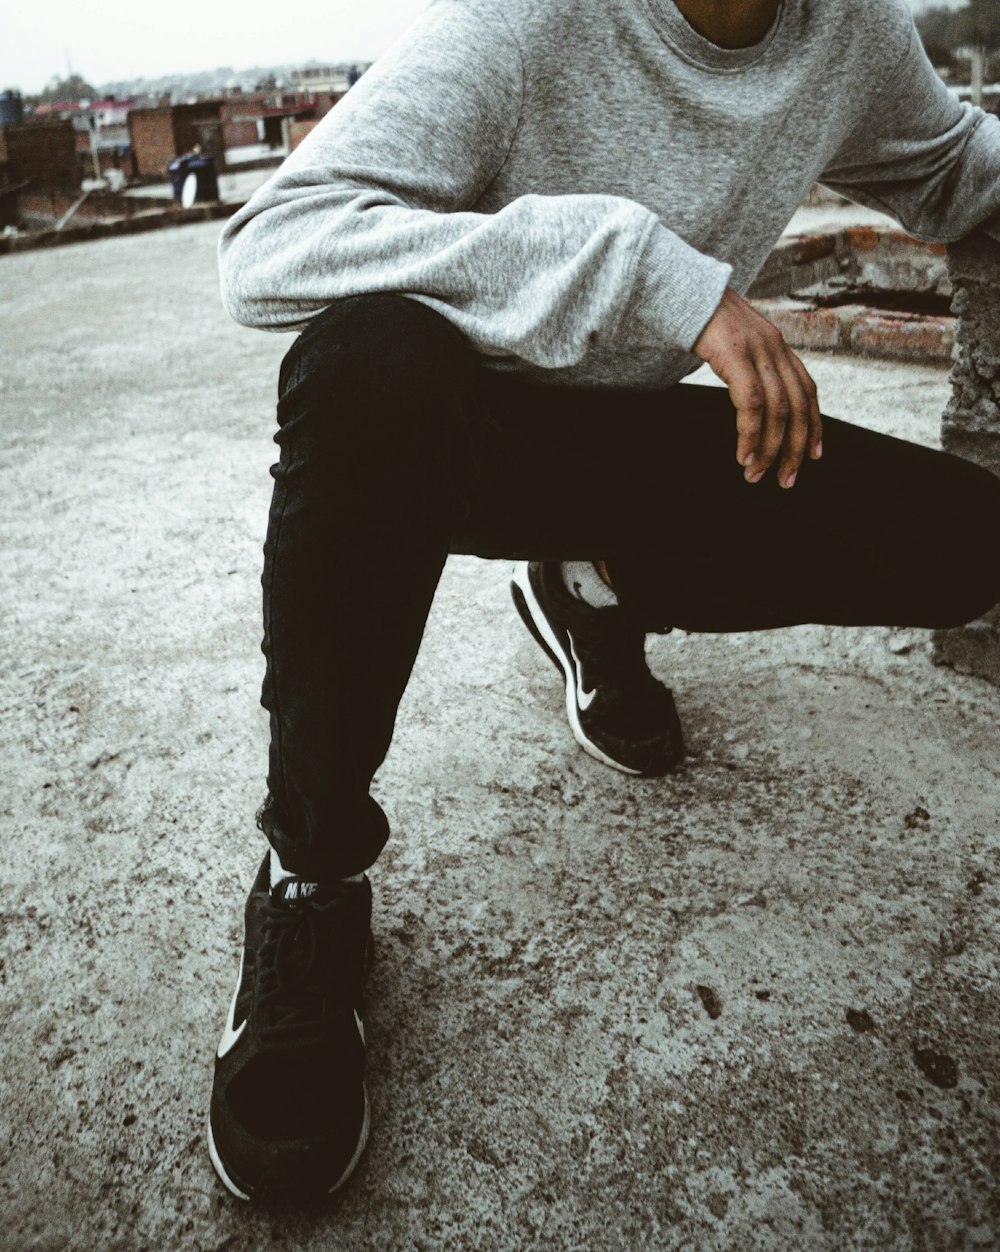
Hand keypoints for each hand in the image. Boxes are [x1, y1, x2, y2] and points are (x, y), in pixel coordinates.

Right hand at [694, 288, 822, 487]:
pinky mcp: (734, 355)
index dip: (814, 425)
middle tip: (787, 479)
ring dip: (770, 448)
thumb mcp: (734, 342)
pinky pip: (751, 403)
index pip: (808, 390)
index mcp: (777, 345)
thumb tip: (752, 396)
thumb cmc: (699, 319)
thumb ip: (748, 364)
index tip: (814, 455)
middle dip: (796, 448)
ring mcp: (756, 349)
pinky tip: (742, 454)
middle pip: (798, 405)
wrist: (677, 287)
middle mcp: (774, 346)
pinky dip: (749, 434)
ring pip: (777, 409)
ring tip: (757, 474)